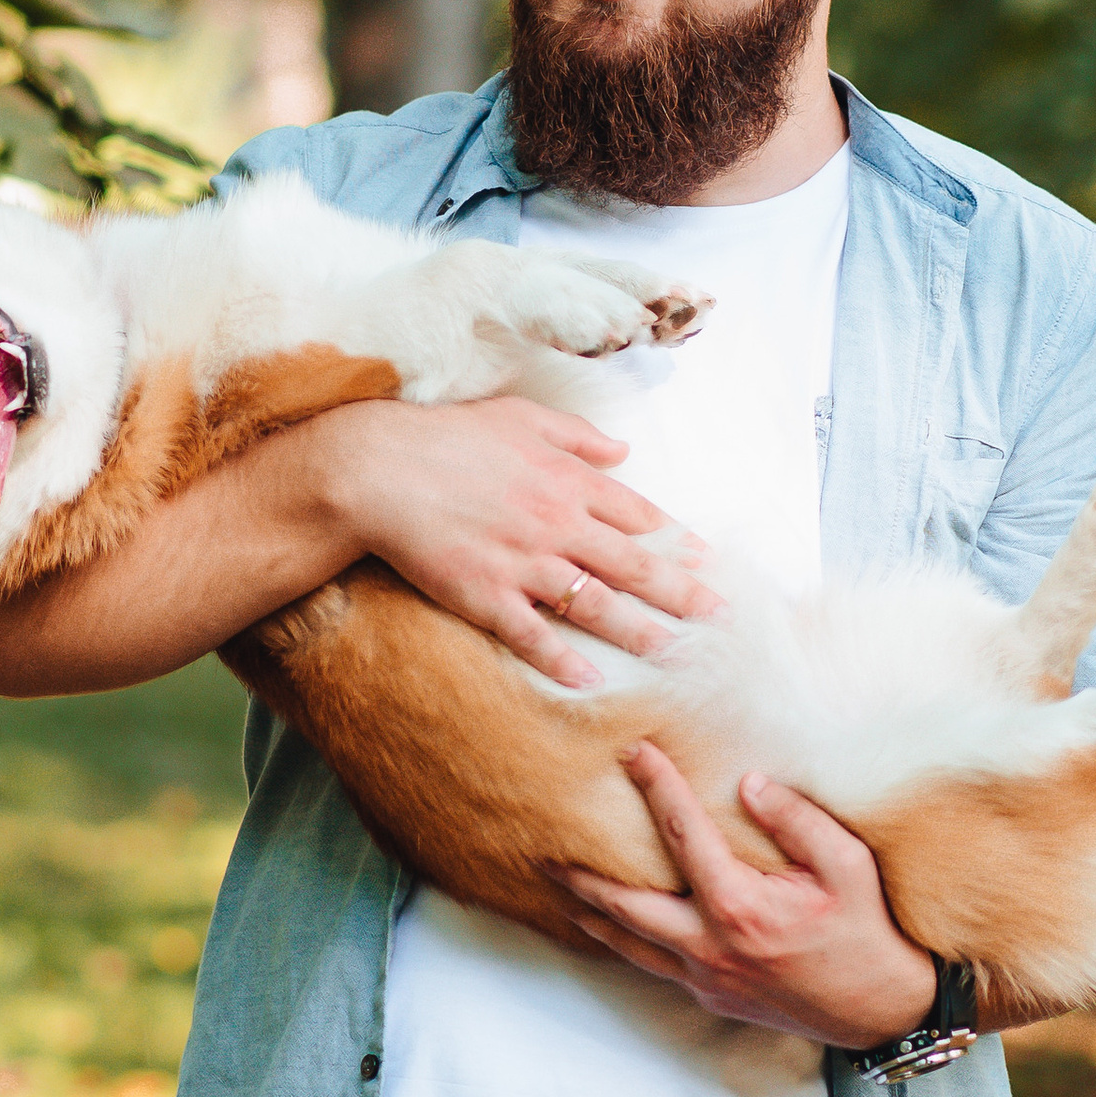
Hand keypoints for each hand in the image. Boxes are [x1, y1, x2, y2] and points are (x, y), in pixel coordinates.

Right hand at [315, 397, 714, 689]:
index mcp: (567, 480)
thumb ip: (577, 436)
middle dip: (681, 592)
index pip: (636, 514)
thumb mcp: (519, 418)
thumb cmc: (446, 437)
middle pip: (632, 565)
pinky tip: (591, 679)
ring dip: (638, 630)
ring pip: (594, 604)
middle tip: (717, 615)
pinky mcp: (485, 596)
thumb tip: (623, 450)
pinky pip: (533, 635)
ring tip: (673, 651)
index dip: (675, 539)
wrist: (378, 469)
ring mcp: (523, 564)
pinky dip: (562, 659)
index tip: (706, 559)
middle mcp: (556, 524)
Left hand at [548, 745, 941, 1043]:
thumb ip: (798, 820)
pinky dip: (625, 939)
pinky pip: (652, 962)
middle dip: (582, 875)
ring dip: (591, 912)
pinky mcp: (710, 994)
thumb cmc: (866, 931)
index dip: (656, 788)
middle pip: (625, 906)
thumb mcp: (847, 865)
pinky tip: (610, 923)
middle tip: (543, 848)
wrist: (881, 1010)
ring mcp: (705, 976)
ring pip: (629, 942)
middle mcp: (710, 945)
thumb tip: (748, 783)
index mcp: (740, 907)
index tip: (633, 752)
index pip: (684, 836)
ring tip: (557, 885)